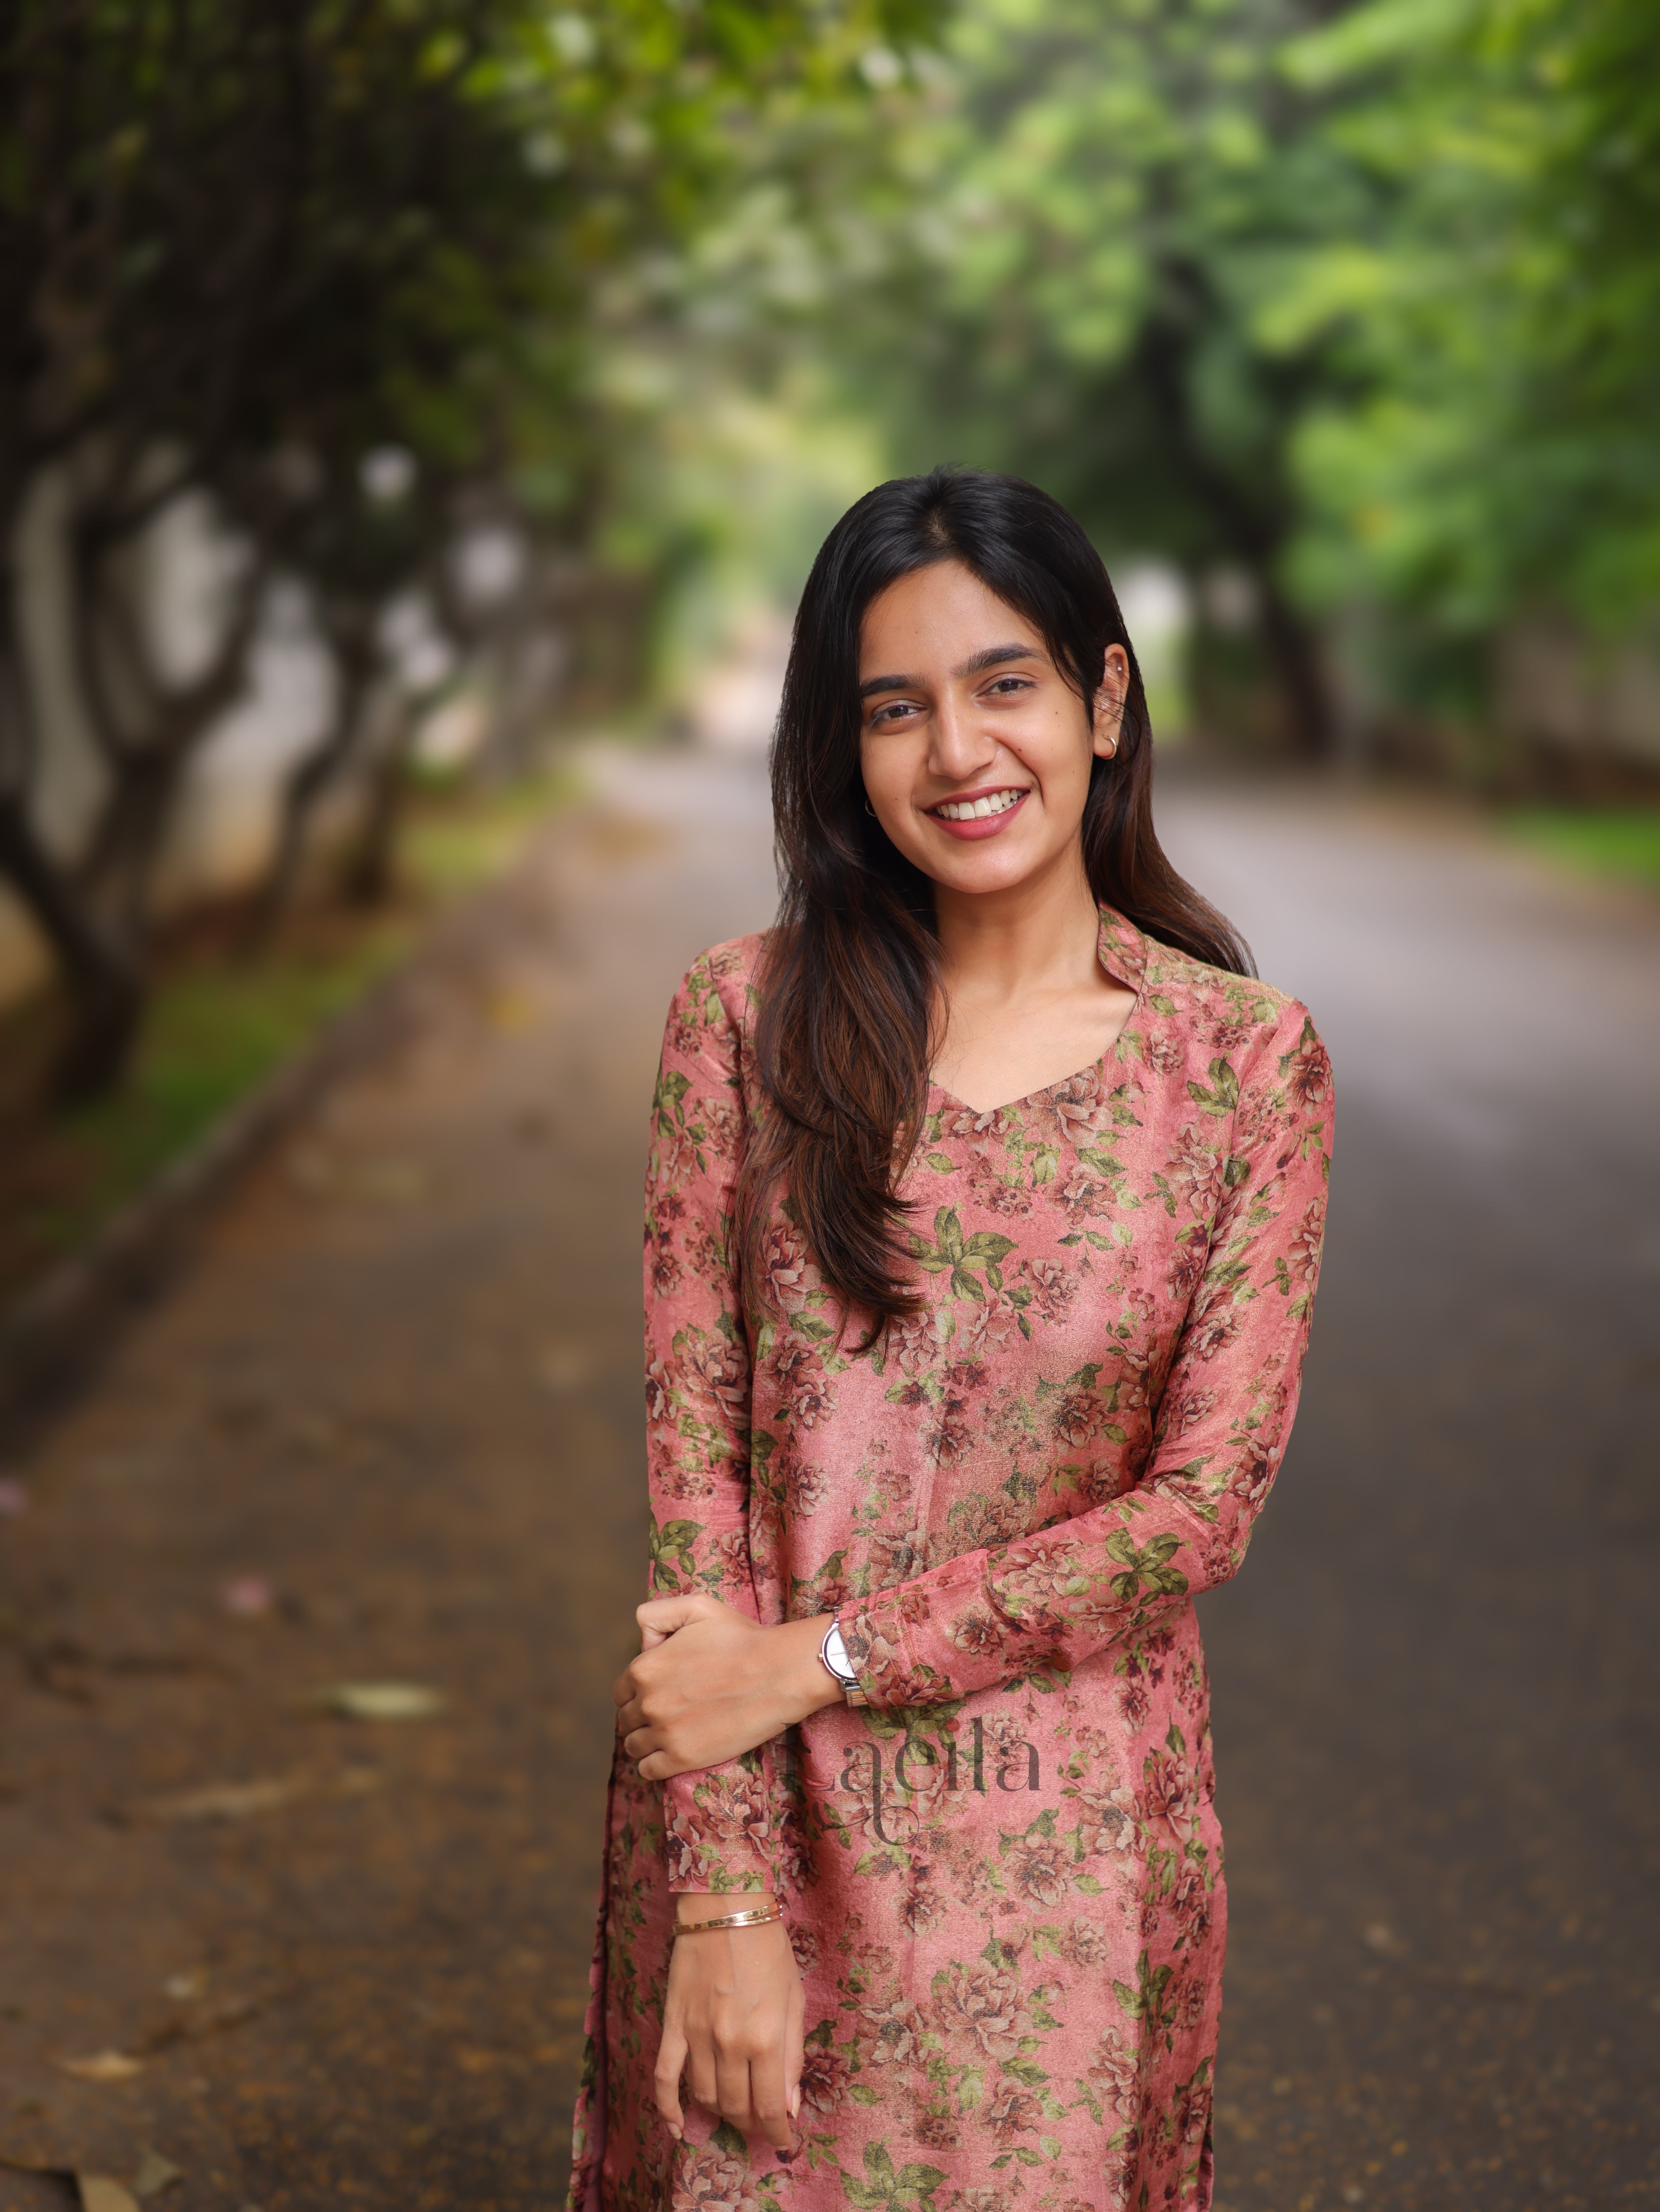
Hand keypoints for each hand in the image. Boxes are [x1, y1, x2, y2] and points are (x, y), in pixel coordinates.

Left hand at [615, 1593, 843, 1779]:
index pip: (621, 1691)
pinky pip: (648, 1770)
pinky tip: (671, 1754)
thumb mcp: (697, 1607)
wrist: (779, 1672)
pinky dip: (654, 1764)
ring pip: (634, 1747)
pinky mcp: (682, 1758)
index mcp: (645, 1667)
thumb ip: (657, 1614)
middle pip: (626, 1720)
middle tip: (669, 1714)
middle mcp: (648, 1701)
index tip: (658, 1694)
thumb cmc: (742, 1638)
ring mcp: (664, 1732)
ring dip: (646, 1742)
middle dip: (641, 1718)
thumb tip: (641, 1641)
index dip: (638, 1693)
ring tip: (670, 1735)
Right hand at [655, 1906, 803, 2154]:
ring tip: (734, 2112)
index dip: (777, 2132)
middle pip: (736, 2107)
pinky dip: (667, 2108)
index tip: (783, 2142)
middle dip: (751, 2123)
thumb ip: (792, 2056)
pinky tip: (677, 2128)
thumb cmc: (769, 1950)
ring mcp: (697, 2035)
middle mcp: (729, 2044)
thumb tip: (789, 2106)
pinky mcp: (673, 2024)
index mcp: (766, 2038)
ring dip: (721, 2114)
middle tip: (761, 2122)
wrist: (726, 1908)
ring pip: (705, 2097)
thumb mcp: (794, 2000)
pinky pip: (664, 2077)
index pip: (770, 2108)